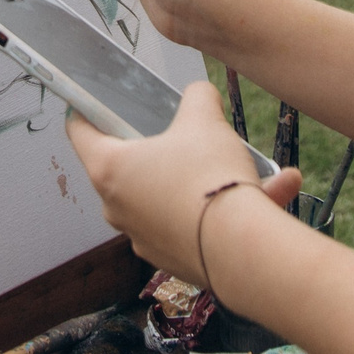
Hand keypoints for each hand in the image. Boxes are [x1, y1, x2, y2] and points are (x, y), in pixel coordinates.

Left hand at [67, 86, 299, 288]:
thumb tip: (200, 94)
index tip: (94, 102)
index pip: (79, 131)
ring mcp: (141, 237)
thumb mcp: (205, 120)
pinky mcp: (171, 259)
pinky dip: (224, 210)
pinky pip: (195, 224)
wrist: (239, 250)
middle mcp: (117, 207)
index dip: (86, 110)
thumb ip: (198, 97)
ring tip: (252, 169)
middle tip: (188, 134)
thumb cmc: (209, 177)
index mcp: (109, 168)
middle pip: (127, 166)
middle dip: (159, 149)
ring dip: (205, 181)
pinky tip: (274, 190)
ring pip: (170, 197)